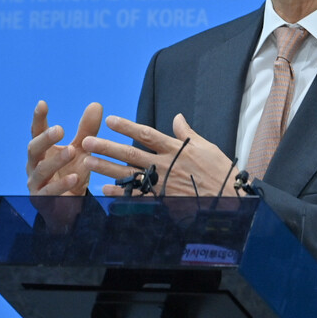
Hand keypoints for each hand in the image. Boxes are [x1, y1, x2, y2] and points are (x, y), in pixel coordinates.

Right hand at [26, 100, 102, 195]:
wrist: (70, 207)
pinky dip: (62, 185)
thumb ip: (87, 130)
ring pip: (41, 170)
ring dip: (56, 160)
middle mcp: (35, 165)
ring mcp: (36, 183)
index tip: (42, 103)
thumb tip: (96, 104)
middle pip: (33, 149)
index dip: (38, 118)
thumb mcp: (82, 151)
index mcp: (43, 150)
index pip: (37, 132)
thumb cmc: (72, 173)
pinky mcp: (42, 200)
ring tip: (72, 151)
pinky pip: (49, 192)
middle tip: (59, 129)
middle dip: (45, 139)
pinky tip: (75, 177)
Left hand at [84, 113, 238, 196]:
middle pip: (130, 153)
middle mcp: (165, 164)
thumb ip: (187, 133)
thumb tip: (177, 117)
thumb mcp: (206, 147)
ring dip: (107, 168)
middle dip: (107, 147)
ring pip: (128, 174)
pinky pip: (136, 196)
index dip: (127, 127)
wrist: (228, 199)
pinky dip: (120, 193)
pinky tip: (104, 189)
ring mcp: (162, 183)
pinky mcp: (162, 199)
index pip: (146, 134)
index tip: (110, 121)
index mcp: (176, 148)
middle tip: (87, 142)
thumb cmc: (220, 171)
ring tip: (88, 162)